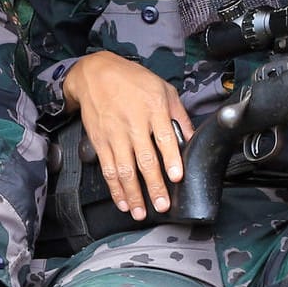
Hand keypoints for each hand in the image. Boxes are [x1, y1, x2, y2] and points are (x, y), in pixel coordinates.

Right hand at [62, 51, 191, 220]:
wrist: (95, 73)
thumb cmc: (132, 80)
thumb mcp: (163, 88)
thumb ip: (179, 115)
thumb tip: (192, 138)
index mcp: (153, 109)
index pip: (164, 138)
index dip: (171, 159)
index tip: (176, 176)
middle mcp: (134, 124)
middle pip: (145, 160)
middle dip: (154, 186)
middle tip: (162, 205)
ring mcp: (115, 135)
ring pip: (125, 170)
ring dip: (133, 194)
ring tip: (140, 213)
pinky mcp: (101, 142)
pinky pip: (108, 169)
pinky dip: (115, 188)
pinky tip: (122, 202)